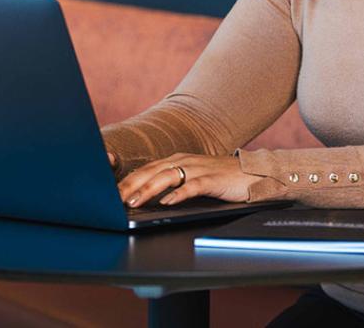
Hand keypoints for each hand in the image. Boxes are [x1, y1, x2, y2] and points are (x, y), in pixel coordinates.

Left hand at [117, 152, 252, 206]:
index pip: (146, 169)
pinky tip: (168, 202)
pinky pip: (193, 186)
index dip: (127, 181)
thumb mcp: (192, 178)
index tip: (110, 194)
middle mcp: (185, 161)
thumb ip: (172, 184)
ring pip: (167, 177)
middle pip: (151, 171)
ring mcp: (199, 169)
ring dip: (148, 190)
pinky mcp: (213, 179)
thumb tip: (147, 199)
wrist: (254, 173)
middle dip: (131, 186)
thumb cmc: (221, 178)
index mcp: (177, 160)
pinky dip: (179, 194)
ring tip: (134, 203)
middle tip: (113, 200)